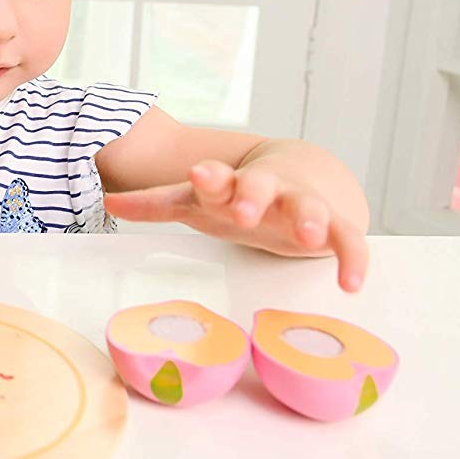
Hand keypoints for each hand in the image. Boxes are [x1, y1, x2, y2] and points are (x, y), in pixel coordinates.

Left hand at [103, 159, 368, 291]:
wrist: (303, 173)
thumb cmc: (238, 195)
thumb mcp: (198, 202)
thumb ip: (156, 204)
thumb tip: (108, 203)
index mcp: (231, 184)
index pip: (217, 177)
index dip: (210, 177)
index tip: (201, 174)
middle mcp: (268, 191)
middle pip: (262, 187)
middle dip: (253, 196)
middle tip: (245, 209)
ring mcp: (302, 206)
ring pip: (308, 208)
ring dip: (309, 218)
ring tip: (308, 235)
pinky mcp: (334, 227)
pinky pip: (348, 241)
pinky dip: (351, 260)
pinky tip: (350, 284)